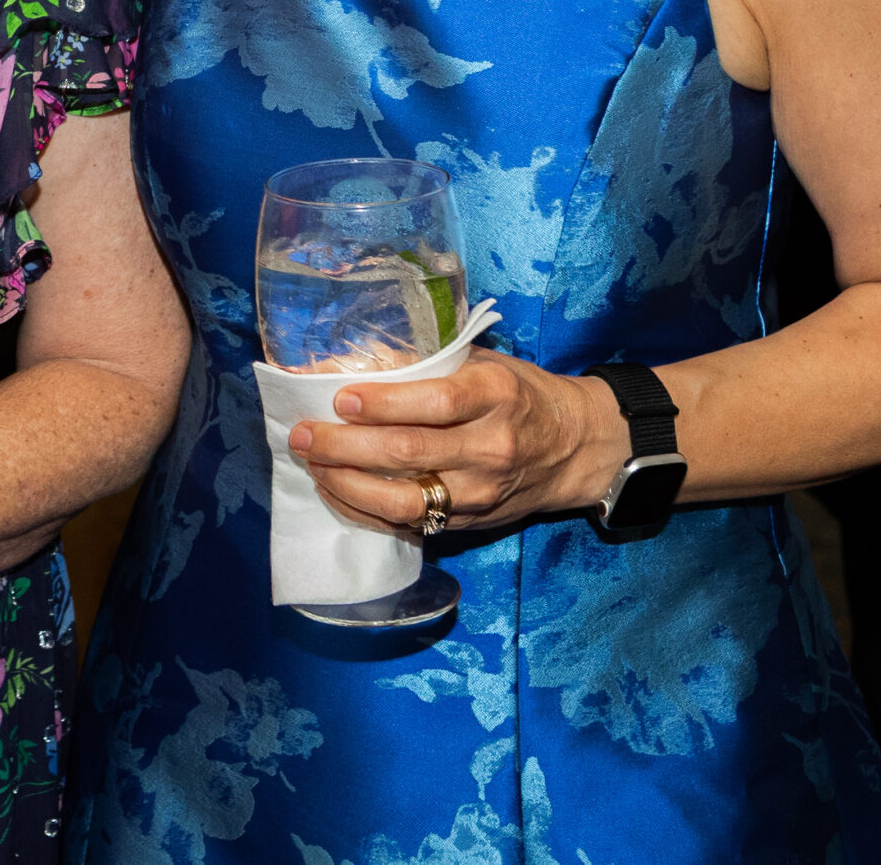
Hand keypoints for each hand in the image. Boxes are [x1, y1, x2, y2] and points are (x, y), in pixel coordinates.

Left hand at [286, 353, 627, 536]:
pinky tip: (336, 491)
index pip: (435, 402)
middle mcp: (491, 446)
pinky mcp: (473, 521)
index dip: (383, 404)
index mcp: (495, 395)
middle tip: (302, 435)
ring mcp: (482, 491)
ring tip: (311, 465)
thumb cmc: (521, 394)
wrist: (578, 447)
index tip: (340, 399)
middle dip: (344, 446)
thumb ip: (433, 364)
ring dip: (346, 484)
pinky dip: (366, 509)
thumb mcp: (487, 364)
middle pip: (408, 452)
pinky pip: (411, 521)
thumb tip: (362, 358)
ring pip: (405, 498)